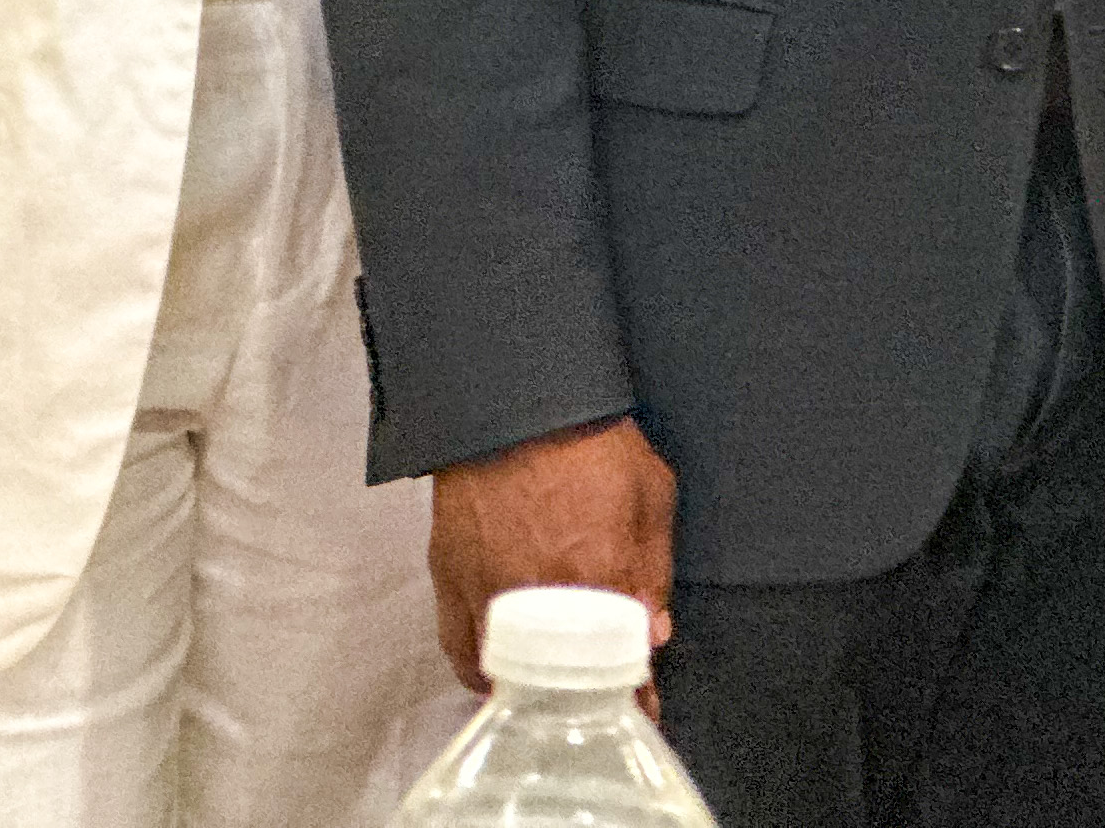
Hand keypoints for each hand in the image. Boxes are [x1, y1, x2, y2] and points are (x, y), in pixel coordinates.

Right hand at [429, 416, 677, 691]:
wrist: (516, 395)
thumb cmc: (590, 437)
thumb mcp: (650, 490)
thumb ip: (655, 565)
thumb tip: (654, 630)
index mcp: (598, 576)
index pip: (621, 664)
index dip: (634, 695)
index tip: (642, 708)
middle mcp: (540, 596)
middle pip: (562, 680)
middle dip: (584, 697)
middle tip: (597, 698)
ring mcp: (488, 591)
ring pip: (507, 672)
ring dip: (531, 688)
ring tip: (549, 692)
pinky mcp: (449, 578)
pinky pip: (460, 647)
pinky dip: (480, 668)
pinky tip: (496, 673)